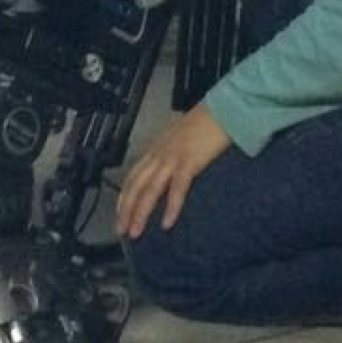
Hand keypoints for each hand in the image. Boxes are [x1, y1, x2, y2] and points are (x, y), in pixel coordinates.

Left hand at [115, 103, 232, 238]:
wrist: (222, 110)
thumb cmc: (206, 124)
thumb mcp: (180, 139)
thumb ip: (171, 154)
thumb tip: (168, 172)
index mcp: (157, 149)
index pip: (133, 176)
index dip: (124, 196)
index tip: (119, 214)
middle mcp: (160, 154)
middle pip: (136, 186)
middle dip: (125, 210)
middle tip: (121, 230)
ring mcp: (173, 158)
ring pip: (150, 190)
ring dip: (140, 213)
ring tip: (135, 232)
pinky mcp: (189, 162)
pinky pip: (177, 189)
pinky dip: (171, 207)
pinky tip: (166, 223)